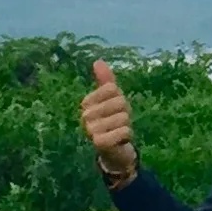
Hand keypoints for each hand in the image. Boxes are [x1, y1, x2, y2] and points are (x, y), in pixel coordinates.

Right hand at [80, 58, 137, 186]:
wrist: (114, 149)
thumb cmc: (112, 120)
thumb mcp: (111, 99)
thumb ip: (105, 81)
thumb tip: (97, 61)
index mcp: (86, 102)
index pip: (112, 88)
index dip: (120, 98)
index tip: (115, 109)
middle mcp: (85, 115)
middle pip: (119, 102)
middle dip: (125, 113)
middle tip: (118, 122)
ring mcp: (90, 130)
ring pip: (123, 117)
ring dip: (126, 125)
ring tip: (118, 131)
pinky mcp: (99, 143)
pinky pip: (124, 131)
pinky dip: (127, 135)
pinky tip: (120, 140)